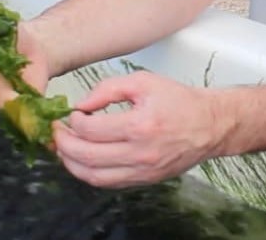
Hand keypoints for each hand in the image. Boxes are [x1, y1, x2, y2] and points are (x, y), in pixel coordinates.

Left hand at [53, 70, 223, 187]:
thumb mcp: (145, 82)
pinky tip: (83, 161)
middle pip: (86, 157)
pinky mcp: (144, 180)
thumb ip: (110, 88)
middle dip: (63, 144)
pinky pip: (108, 183)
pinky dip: (89, 174)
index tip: (70, 113)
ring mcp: (142, 171)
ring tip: (63, 148)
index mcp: (140, 125)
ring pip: (93, 176)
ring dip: (71, 163)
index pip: (91, 129)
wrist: (209, 124)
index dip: (73, 121)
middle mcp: (139, 153)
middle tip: (55, 132)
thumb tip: (82, 104)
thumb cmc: (180, 100)